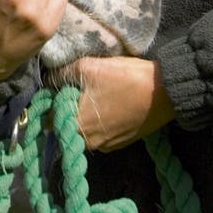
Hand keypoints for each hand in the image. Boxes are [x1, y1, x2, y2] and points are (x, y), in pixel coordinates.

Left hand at [51, 56, 173, 151]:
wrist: (166, 91)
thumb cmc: (125, 79)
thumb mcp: (87, 67)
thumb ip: (60, 75)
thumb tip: (46, 81)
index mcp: (77, 128)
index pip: (49, 118)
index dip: (49, 100)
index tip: (55, 86)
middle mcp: (90, 143)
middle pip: (67, 124)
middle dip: (67, 105)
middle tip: (76, 84)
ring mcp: (108, 145)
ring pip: (85, 127)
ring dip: (85, 111)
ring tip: (95, 91)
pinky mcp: (122, 142)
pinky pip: (101, 131)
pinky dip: (100, 118)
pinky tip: (109, 100)